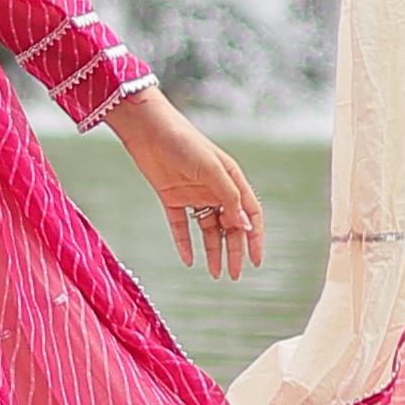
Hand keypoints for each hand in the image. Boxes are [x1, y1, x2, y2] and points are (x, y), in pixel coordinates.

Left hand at [104, 83, 264, 279]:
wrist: (148, 129)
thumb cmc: (184, 142)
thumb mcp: (211, 169)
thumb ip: (229, 197)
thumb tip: (246, 226)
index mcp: (231, 180)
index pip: (250, 214)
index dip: (255, 238)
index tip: (256, 261)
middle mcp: (214, 189)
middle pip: (230, 226)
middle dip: (234, 251)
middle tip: (235, 275)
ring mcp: (193, 195)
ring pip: (208, 230)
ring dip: (213, 251)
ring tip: (214, 274)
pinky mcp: (171, 197)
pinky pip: (181, 226)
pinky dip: (185, 243)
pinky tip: (188, 261)